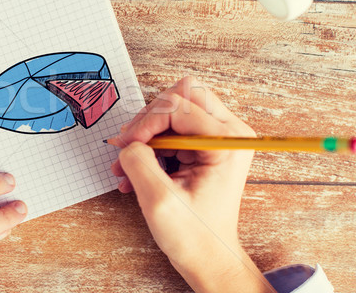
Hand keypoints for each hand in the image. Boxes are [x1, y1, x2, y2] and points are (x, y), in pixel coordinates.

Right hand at [110, 77, 272, 292]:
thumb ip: (138, 161)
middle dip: (148, 120)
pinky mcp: (207, 146)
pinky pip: (172, 129)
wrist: (208, 258)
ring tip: (127, 166)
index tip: (126, 146)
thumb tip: (128, 141)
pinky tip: (135, 171)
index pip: (179, 106)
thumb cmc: (194, 237)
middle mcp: (229, 133)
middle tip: (128, 147)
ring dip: (146, 135)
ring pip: (173, 110)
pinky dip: (150, 146)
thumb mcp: (159, 200)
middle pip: (181, 96)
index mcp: (227, 142)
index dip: (146, 122)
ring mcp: (219, 138)